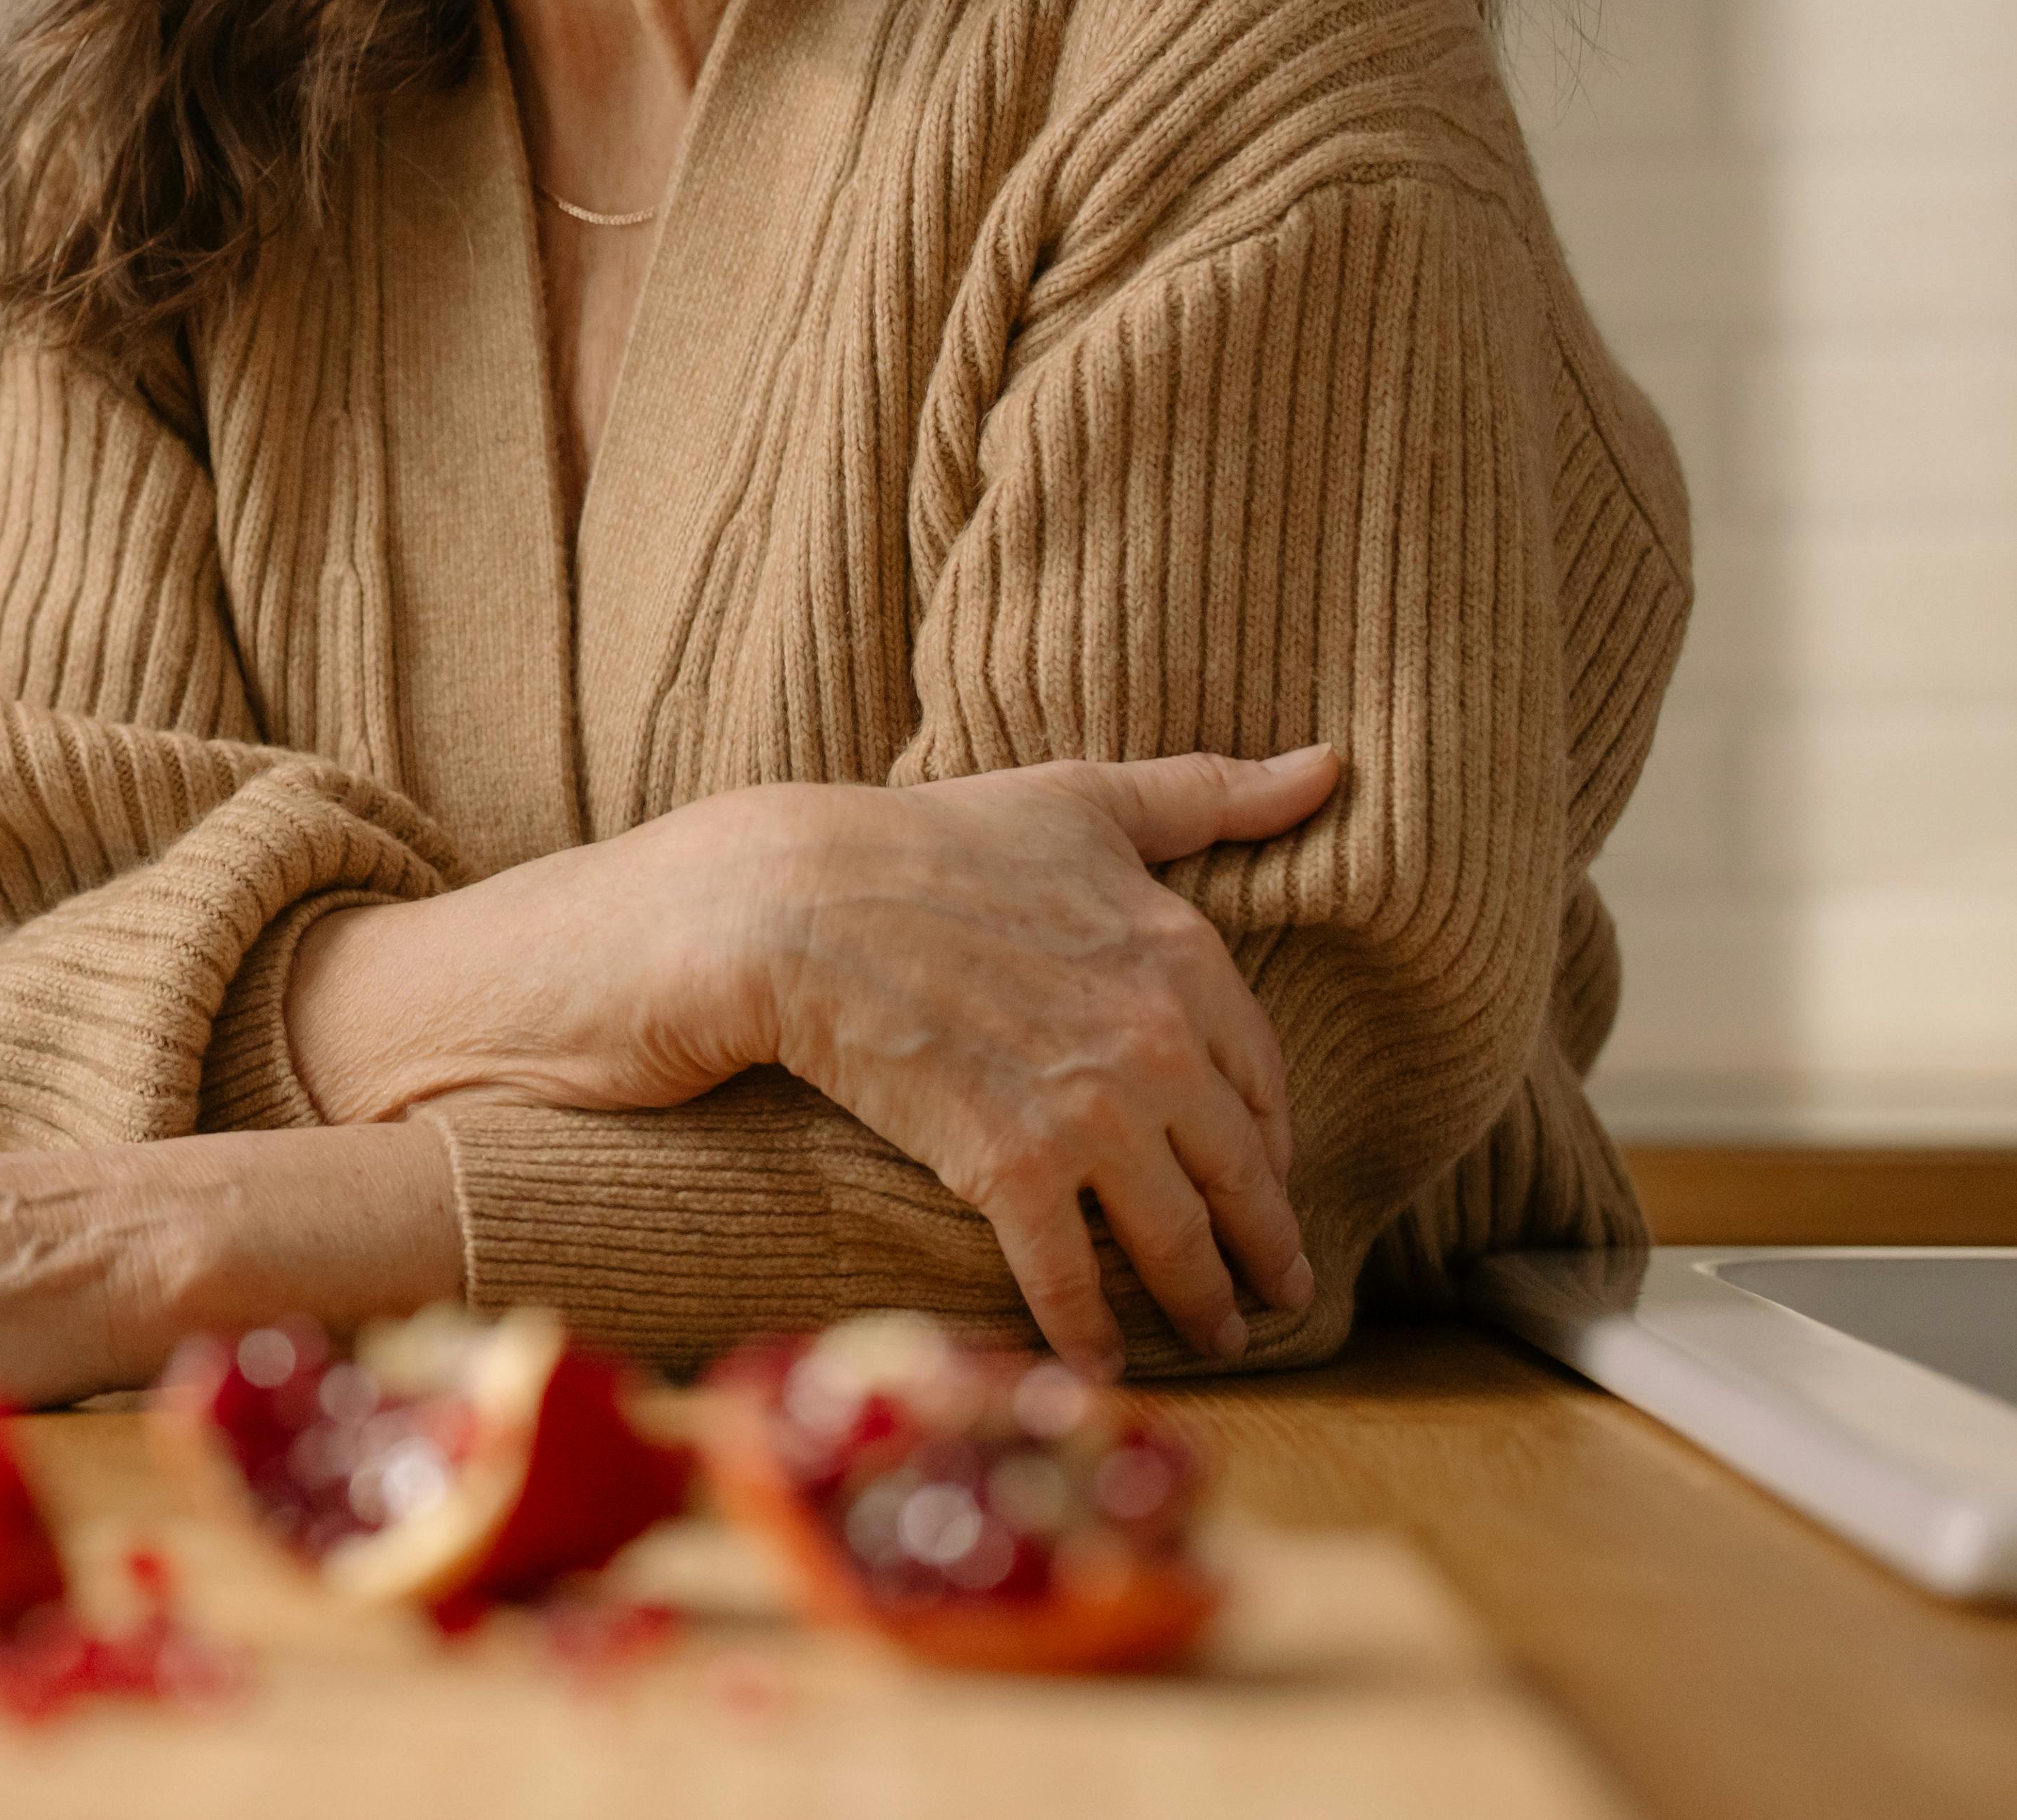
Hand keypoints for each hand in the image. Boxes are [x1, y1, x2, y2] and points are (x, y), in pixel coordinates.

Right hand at [745, 747, 1338, 1374]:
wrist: (798, 901)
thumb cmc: (933, 840)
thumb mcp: (1082, 800)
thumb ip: (1209, 792)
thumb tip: (1330, 766)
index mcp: (1186, 959)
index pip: (1262, 1081)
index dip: (1270, 1139)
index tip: (1269, 1178)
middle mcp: (1159, 1047)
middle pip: (1238, 1176)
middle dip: (1264, 1246)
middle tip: (1276, 1290)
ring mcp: (1089, 1116)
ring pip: (1174, 1239)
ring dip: (1202, 1302)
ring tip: (1215, 1336)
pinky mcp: (1010, 1170)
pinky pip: (1069, 1275)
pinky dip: (1088, 1331)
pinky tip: (1099, 1362)